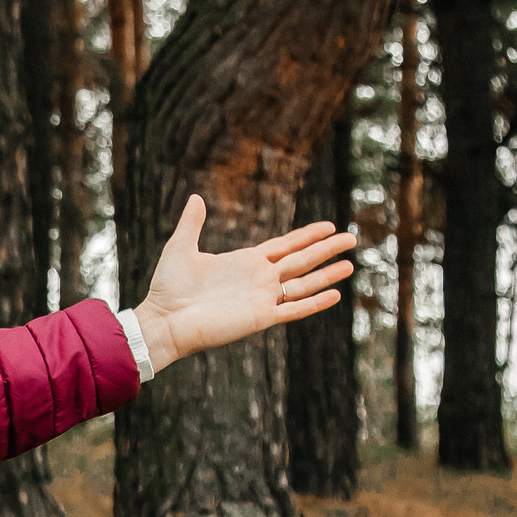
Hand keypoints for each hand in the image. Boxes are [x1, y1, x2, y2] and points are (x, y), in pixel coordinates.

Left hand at [130, 195, 357, 371]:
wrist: (164, 320)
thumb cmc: (168, 287)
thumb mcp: (181, 247)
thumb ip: (192, 223)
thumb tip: (196, 197)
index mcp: (245, 262)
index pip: (285, 246)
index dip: (307, 236)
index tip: (329, 226)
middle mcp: (258, 279)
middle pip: (301, 261)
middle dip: (327, 250)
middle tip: (352, 239)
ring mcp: (261, 299)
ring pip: (303, 284)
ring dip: (327, 275)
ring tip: (350, 266)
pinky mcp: (260, 317)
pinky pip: (294, 309)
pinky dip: (315, 303)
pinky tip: (335, 295)